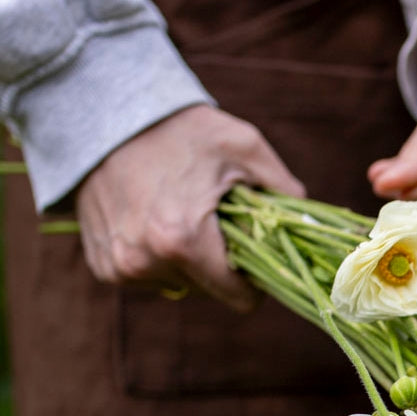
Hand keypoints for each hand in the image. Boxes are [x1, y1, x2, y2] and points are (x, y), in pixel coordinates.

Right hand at [76, 105, 305, 311]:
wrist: (105, 117)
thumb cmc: (181, 130)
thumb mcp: (244, 149)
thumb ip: (284, 190)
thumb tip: (312, 223)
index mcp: (182, 241)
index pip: (240, 299)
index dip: (258, 280)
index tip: (259, 253)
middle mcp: (146, 262)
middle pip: (212, 292)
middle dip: (223, 264)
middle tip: (220, 222)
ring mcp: (120, 268)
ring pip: (182, 286)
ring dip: (192, 262)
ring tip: (187, 215)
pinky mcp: (104, 267)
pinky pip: (151, 278)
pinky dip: (162, 258)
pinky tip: (159, 220)